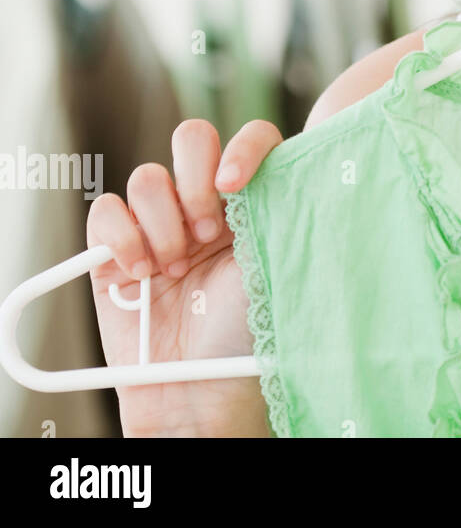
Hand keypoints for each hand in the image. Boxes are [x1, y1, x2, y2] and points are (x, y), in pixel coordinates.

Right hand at [86, 119, 283, 436]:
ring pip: (148, 177)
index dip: (243, 148)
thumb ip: (281, 208)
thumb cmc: (250, 332)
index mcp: (254, 198)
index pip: (252, 138)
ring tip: (177, 268)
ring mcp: (160, 223)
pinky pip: (106, 211)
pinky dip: (121, 237)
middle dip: (195, 178)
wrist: (201, 389)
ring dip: (163, 222)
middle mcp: (207, 202)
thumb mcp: (279, 262)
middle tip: (208, 231)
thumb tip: (289, 162)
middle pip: (192, 139)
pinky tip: (141, 272)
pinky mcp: (114, 249)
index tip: (235, 183)